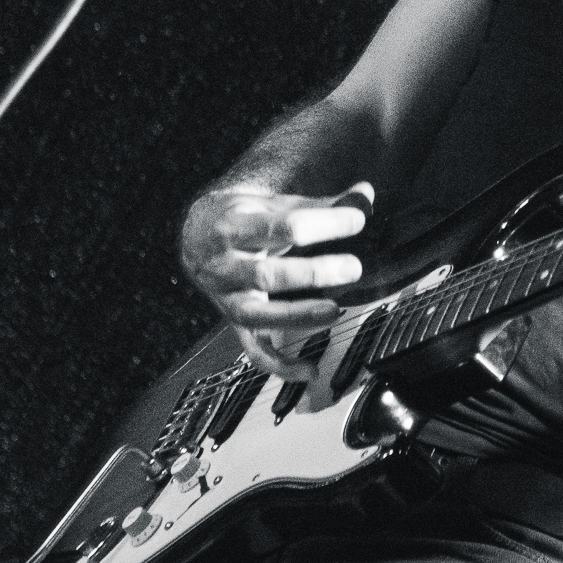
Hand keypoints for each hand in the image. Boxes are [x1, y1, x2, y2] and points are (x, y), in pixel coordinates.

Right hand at [180, 182, 370, 378]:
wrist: (195, 235)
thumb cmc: (242, 217)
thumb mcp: (274, 204)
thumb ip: (321, 204)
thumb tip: (367, 193)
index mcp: (234, 227)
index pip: (283, 226)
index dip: (324, 223)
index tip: (358, 220)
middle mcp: (225, 265)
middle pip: (266, 275)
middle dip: (312, 274)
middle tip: (353, 268)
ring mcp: (227, 298)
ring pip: (257, 315)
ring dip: (298, 317)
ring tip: (334, 311)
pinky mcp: (234, 321)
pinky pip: (253, 350)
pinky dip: (280, 366)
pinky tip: (310, 369)